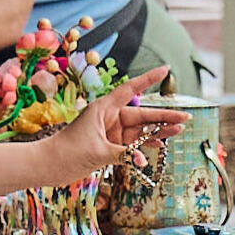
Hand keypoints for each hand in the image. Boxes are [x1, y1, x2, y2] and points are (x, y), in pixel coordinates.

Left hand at [35, 72, 184, 188]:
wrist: (48, 165)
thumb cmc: (67, 152)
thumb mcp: (98, 152)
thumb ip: (123, 155)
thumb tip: (142, 160)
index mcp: (104, 109)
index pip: (130, 89)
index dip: (148, 79)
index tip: (166, 69)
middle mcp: (110, 118)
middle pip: (142, 115)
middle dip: (164, 117)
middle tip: (185, 118)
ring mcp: (111, 133)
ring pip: (140, 131)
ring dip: (158, 132)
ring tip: (179, 131)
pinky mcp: (111, 147)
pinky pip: (133, 146)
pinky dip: (144, 148)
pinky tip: (159, 148)